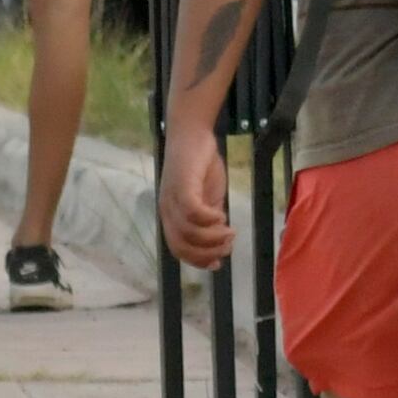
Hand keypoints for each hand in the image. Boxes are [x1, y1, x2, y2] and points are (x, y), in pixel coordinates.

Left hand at [162, 126, 232, 271]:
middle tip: (228, 246)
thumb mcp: (207, 197)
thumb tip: (221, 240)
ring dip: (213, 238)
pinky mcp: (182, 185)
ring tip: (230, 231)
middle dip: (207, 253)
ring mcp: (173, 198)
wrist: (192, 133)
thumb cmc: (200, 164)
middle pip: (182, 246)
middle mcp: (167, 210)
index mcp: (171, 215)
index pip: (178, 249)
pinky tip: (222, 216)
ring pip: (189, 232)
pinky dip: (209, 220)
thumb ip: (210, 218)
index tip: (217, 264)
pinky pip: (193, 212)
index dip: (197, 261)